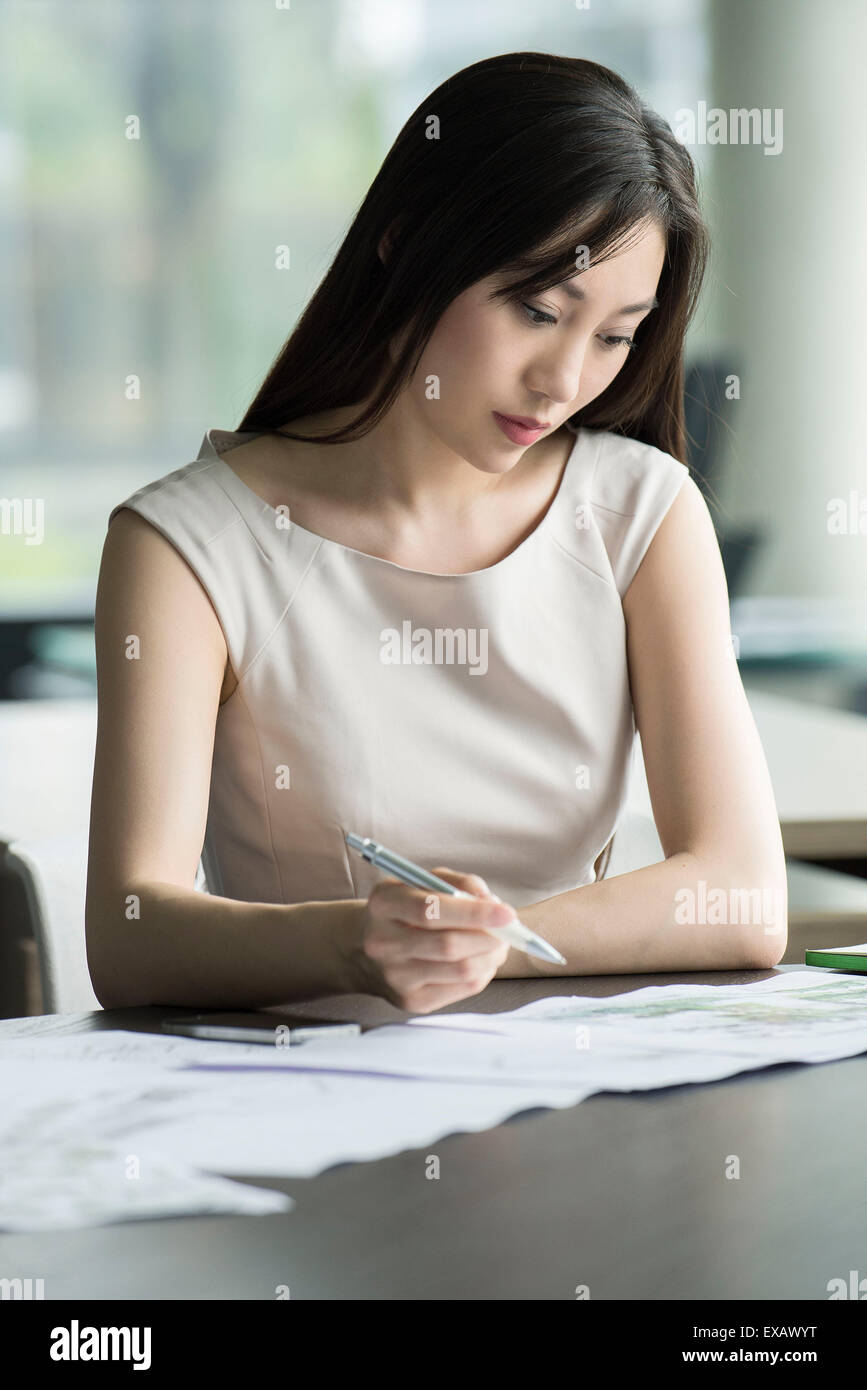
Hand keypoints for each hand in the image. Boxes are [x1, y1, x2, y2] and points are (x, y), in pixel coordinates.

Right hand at [353, 867, 514, 1013]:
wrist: (365, 948)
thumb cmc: (406, 909)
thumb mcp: (423, 882)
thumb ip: (459, 884)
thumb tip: (492, 902)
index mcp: (384, 903)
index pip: (432, 910)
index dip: (474, 913)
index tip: (507, 913)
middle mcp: (383, 942)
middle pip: (449, 945)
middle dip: (489, 937)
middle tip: (509, 929)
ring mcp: (395, 976)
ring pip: (462, 970)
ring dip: (492, 956)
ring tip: (499, 943)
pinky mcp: (411, 1001)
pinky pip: (462, 989)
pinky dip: (484, 973)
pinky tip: (483, 960)